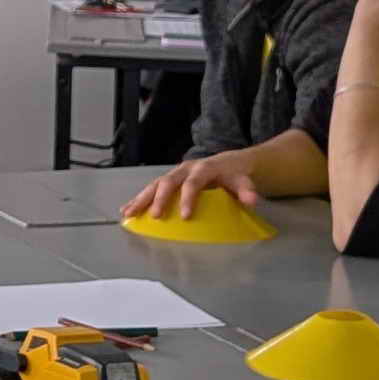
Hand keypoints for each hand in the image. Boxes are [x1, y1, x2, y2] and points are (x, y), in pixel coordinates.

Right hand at [125, 157, 262, 223]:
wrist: (227, 163)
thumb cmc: (234, 174)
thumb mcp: (243, 180)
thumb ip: (246, 190)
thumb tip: (251, 200)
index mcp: (203, 168)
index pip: (193, 183)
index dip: (188, 198)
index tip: (185, 216)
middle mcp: (185, 169)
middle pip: (168, 181)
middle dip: (160, 199)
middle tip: (155, 216)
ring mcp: (174, 174)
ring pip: (154, 185)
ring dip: (142, 199)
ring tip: (129, 213)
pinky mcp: (168, 181)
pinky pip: (150, 189)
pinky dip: (138, 199)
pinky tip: (127, 210)